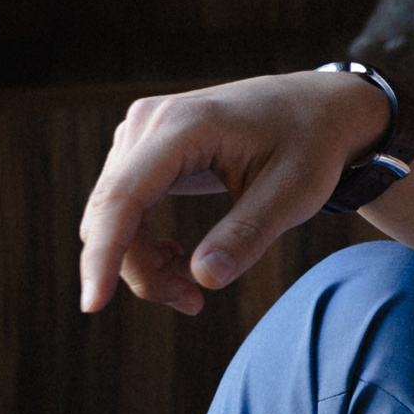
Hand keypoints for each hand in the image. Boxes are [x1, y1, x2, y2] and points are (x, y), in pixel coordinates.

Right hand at [78, 71, 390, 314]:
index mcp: (185, 125)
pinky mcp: (143, 147)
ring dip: (143, 260)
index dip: (103, 255)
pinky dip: (143, 243)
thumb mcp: (294, 192)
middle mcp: (150, 121)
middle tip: (194, 304)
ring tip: (193, 287)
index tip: (94, 305)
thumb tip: (204, 279)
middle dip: (142, 270)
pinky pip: (123, 206)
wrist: (319, 107)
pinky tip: (180, 259)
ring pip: (112, 216)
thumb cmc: (312, 144)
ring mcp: (141, 131)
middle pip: (112, 214)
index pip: (123, 198)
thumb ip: (249, 234)